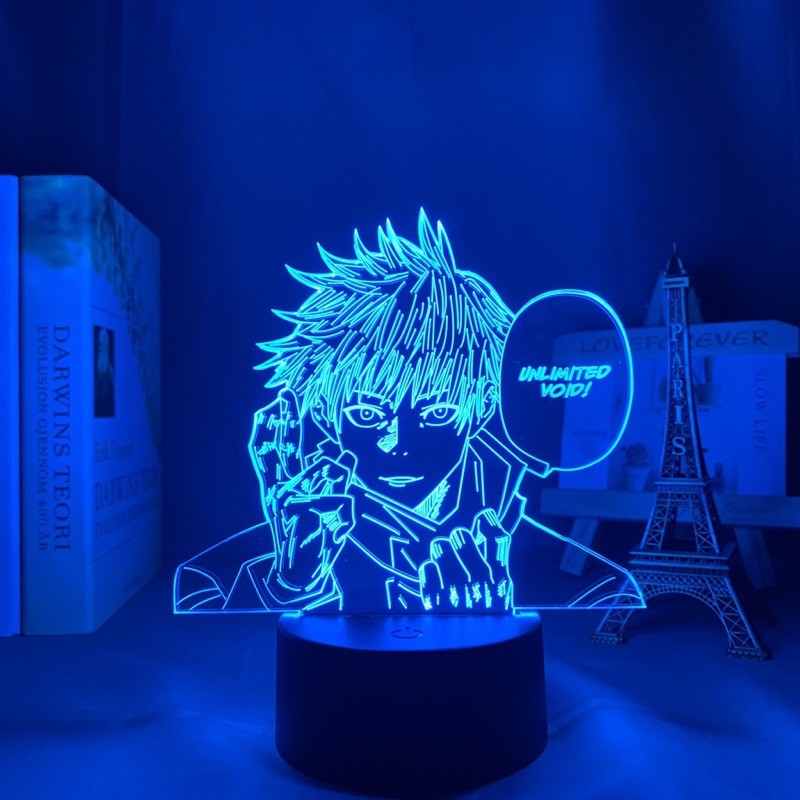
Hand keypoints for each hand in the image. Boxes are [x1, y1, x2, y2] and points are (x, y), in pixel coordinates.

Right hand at [250, 387, 356, 602]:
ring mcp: (288, 498)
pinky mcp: (302, 509)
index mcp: (281, 487)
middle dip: (283, 418)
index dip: (272, 425)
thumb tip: (342, 453)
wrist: (304, 574)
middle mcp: (279, 489)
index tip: (276, 402)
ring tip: (336, 496)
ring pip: (325, 468)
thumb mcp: (326, 504)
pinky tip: (336, 522)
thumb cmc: (316, 536)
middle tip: (285, 394)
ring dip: (338, 480)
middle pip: (279, 447)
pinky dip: (345, 506)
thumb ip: (331, 479)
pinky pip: (339, 493)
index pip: (270, 451)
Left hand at [418, 509, 512, 611]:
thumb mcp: (501, 589)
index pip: (497, 537)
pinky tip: (433, 576)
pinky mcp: (433, 602)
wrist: (472, 659)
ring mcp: (455, 592)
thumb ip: (499, 553)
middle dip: (458, 538)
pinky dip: (428, 570)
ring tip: (443, 560)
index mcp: (500, 580)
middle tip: (456, 544)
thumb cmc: (487, 618)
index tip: (482, 517)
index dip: (487, 522)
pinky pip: (426, 568)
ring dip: (440, 551)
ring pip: (440, 547)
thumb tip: (496, 513)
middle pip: (461, 537)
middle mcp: (479, 584)